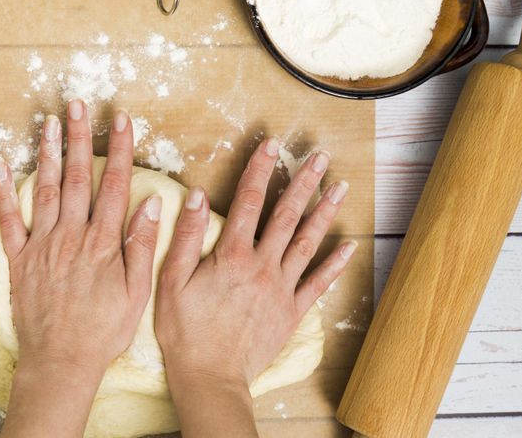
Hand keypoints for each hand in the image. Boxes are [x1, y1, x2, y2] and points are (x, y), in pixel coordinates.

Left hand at [0, 100, 161, 437]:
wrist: (62, 361)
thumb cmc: (104, 330)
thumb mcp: (136, 293)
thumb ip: (140, 246)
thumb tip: (150, 204)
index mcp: (102, 243)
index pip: (113, 186)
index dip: (118, 150)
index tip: (121, 120)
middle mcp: (70, 236)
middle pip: (75, 178)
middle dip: (78, 138)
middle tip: (77, 104)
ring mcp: (42, 246)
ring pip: (44, 190)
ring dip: (45, 154)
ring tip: (47, 122)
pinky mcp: (19, 260)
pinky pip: (9, 221)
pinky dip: (4, 193)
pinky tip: (1, 166)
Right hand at [156, 137, 355, 436]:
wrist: (209, 375)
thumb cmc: (184, 330)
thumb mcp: (172, 280)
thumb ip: (187, 236)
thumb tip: (198, 195)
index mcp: (231, 255)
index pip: (248, 201)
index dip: (260, 169)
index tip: (272, 144)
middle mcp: (261, 266)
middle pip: (286, 215)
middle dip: (303, 182)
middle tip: (319, 156)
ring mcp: (281, 289)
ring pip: (307, 242)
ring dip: (324, 213)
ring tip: (340, 187)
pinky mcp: (291, 311)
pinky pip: (318, 283)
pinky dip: (334, 264)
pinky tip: (349, 245)